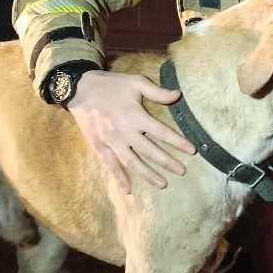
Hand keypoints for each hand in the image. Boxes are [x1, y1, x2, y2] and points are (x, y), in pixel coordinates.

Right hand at [68, 70, 195, 194]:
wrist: (80, 90)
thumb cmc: (111, 85)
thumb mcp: (136, 83)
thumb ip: (157, 92)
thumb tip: (178, 94)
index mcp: (136, 116)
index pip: (162, 132)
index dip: (178, 142)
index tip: (192, 151)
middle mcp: (125, 132)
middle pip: (150, 151)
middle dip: (167, 162)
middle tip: (182, 172)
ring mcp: (112, 141)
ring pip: (132, 162)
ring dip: (148, 174)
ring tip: (163, 184)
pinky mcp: (100, 146)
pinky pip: (111, 165)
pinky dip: (119, 178)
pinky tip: (128, 190)